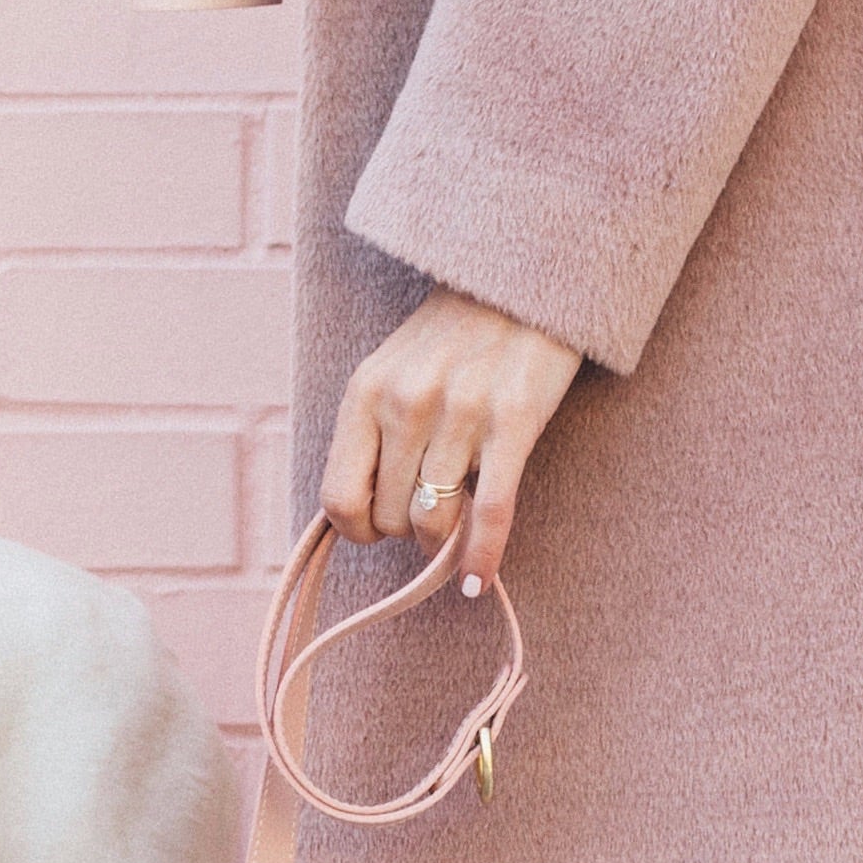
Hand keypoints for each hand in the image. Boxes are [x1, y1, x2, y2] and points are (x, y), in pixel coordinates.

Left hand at [319, 287, 582, 588]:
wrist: (524, 281)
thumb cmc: (454, 337)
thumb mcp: (391, 372)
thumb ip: (371, 434)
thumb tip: (358, 514)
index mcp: (366, 392)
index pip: (338, 497)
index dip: (356, 529)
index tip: (376, 527)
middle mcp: (406, 404)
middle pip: (390, 517)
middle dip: (407, 529)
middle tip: (429, 511)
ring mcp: (461, 414)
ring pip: (435, 522)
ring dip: (443, 539)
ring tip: (456, 524)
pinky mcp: (514, 423)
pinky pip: (491, 513)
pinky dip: (483, 556)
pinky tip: (476, 580)